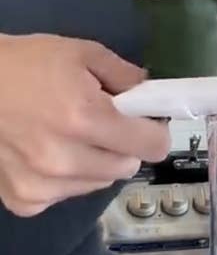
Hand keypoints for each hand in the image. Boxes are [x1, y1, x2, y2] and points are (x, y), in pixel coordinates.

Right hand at [0, 34, 169, 216]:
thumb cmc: (28, 64)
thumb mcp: (83, 53)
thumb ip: (125, 76)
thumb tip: (151, 94)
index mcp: (84, 118)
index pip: (151, 146)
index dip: (154, 131)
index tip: (145, 121)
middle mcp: (65, 159)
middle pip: (127, 166)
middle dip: (124, 145)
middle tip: (104, 124)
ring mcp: (42, 184)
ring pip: (98, 183)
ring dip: (96, 163)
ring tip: (71, 136)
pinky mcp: (24, 200)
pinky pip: (66, 196)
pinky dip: (66, 179)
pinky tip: (49, 153)